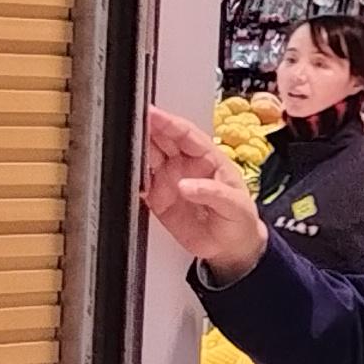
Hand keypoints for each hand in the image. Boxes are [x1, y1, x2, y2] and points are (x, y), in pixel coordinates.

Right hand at [141, 105, 268, 283]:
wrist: (230, 249)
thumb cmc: (240, 220)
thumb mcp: (235, 205)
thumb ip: (212, 193)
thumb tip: (186, 185)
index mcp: (207, 157)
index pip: (184, 133)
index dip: (167, 122)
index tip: (151, 114)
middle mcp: (185, 165)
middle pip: (161, 140)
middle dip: (145, 130)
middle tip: (130, 126)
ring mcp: (170, 181)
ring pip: (148, 158)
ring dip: (136, 151)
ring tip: (124, 148)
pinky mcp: (158, 200)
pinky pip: (140, 184)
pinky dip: (131, 178)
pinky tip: (126, 175)